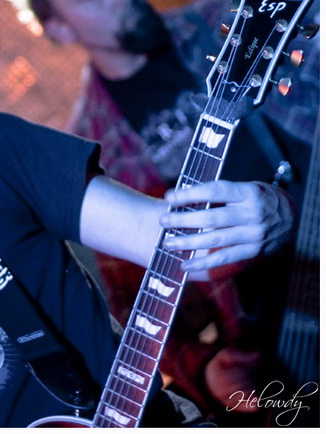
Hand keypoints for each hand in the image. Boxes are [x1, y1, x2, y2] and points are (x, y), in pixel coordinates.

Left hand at [158, 180, 295, 271]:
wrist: (291, 217)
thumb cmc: (255, 199)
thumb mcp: (243, 189)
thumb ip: (217, 194)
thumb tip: (180, 196)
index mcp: (248, 192)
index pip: (215, 191)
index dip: (190, 194)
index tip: (169, 197)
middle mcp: (253, 213)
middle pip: (213, 218)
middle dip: (184, 220)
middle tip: (163, 221)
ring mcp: (255, 234)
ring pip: (216, 240)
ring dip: (188, 243)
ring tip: (167, 243)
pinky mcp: (254, 251)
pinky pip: (225, 259)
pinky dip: (203, 263)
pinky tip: (184, 265)